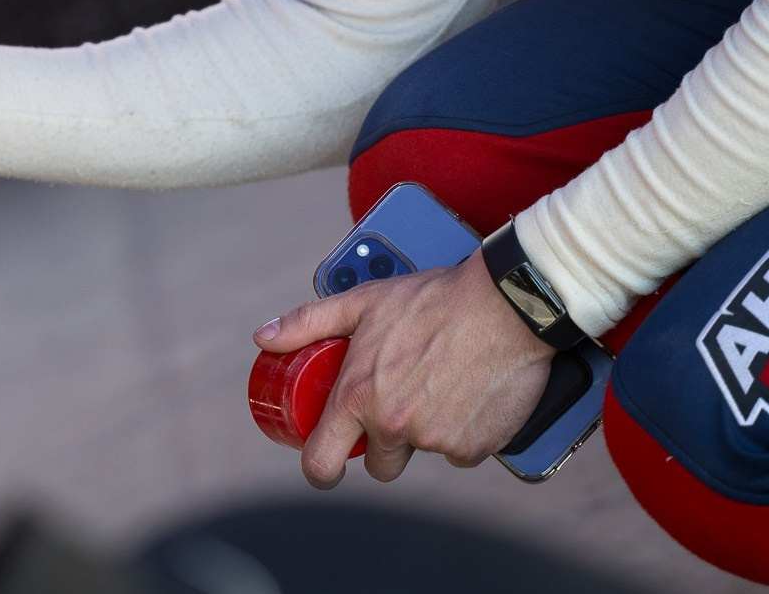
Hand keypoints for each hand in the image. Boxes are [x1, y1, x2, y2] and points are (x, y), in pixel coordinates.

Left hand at [253, 256, 556, 486]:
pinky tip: (466, 394)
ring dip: (425, 431)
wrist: (504, 305)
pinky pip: (461, 451)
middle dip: (384, 444)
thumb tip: (264, 337)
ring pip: (423, 452)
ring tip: (437, 384)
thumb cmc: (432, 300)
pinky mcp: (476, 446)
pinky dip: (462, 432)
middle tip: (396, 404)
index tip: (325, 466)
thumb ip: (308, 323)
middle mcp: (395, 424)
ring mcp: (436, 440)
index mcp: (359, 397)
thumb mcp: (361, 303)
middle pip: (379, 464)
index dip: (319, 469)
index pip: (322, 460)